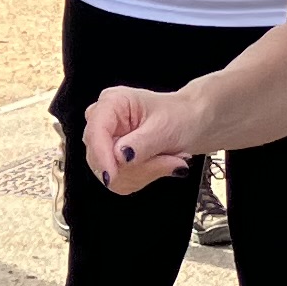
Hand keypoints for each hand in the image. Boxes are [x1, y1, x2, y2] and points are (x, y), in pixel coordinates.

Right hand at [79, 84, 208, 191]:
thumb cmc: (179, 116)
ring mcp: (105, 143)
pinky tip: (159, 164)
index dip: (102, 155)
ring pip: (112, 175)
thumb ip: (141, 142)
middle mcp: (103, 122)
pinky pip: (120, 182)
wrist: (190, 123)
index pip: (95, 132)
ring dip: (145, 173)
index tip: (112, 175)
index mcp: (112, 103)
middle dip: (137, 167)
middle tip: (170, 161)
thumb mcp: (165, 127)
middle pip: (101, 158)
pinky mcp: (112, 161)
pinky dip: (144, 177)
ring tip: (169, 159)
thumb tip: (119, 157)